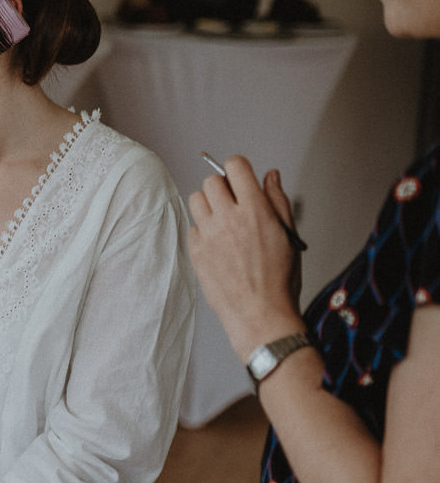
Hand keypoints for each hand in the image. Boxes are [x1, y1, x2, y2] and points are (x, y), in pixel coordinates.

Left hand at [187, 155, 306, 358]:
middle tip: (234, 204)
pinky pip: (193, 227)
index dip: (238, 169)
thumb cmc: (279, 280)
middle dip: (223, 188)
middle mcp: (228, 218)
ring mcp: (208, 234)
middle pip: (211, 181)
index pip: (235, 166)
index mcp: (255, 210)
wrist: (261, 315)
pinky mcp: (195, 251)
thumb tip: (270, 175)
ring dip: (208, 205)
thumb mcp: (289, 235)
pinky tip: (219, 245)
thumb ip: (278, 200)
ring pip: (196, 199)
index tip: (241, 178)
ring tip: (223, 222)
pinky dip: (203, 231)